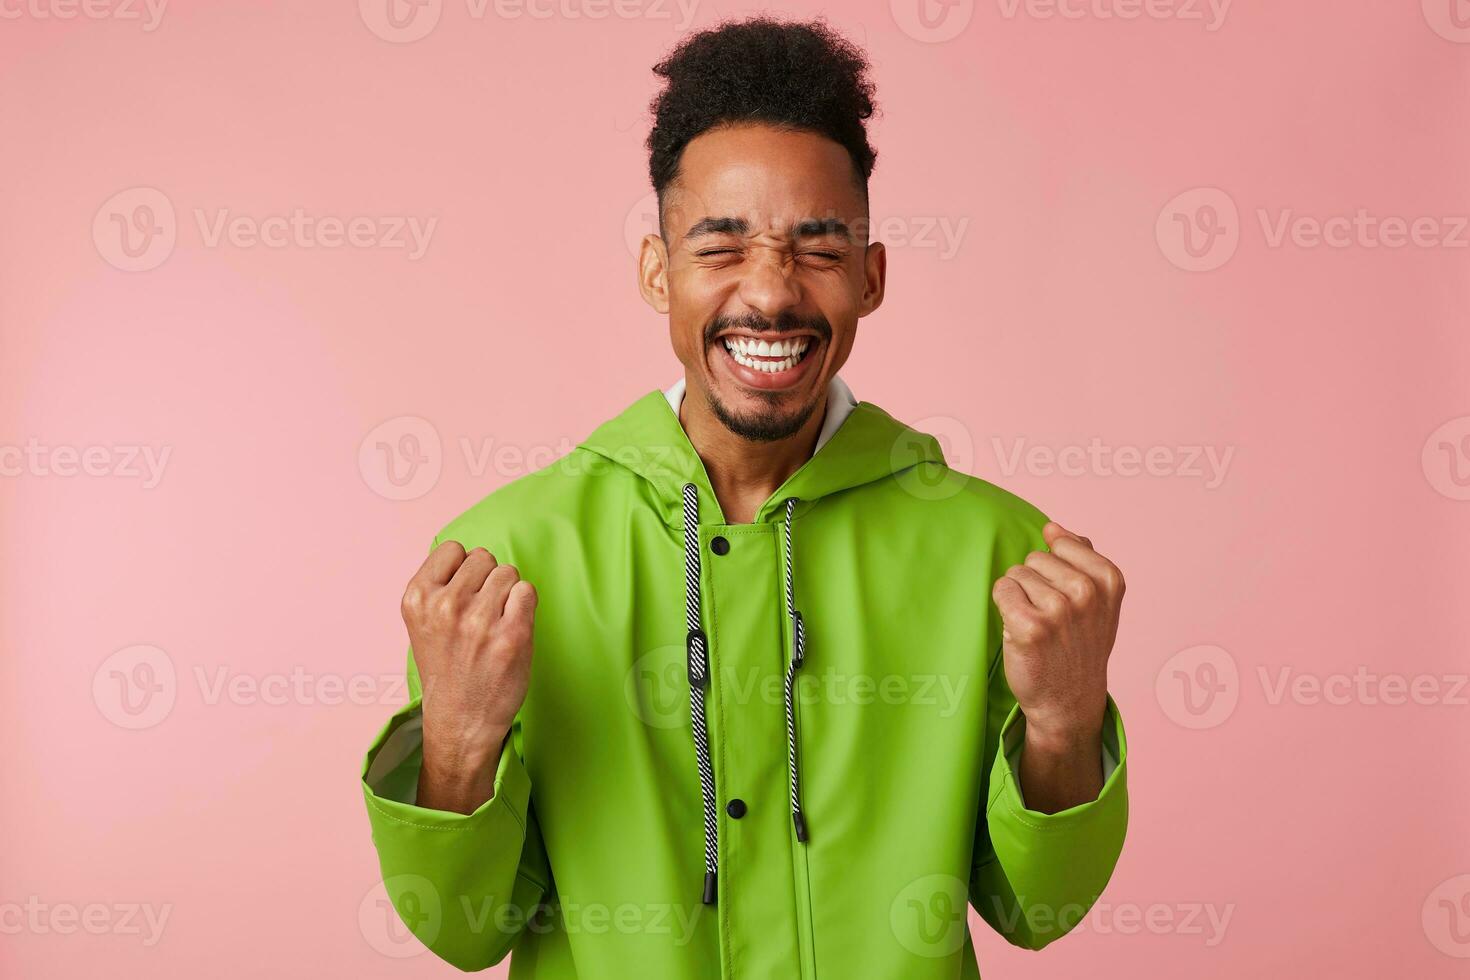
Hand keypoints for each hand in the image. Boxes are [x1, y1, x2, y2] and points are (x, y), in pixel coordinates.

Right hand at [401, 540, 537, 813]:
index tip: (462, 596)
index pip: (452, 548)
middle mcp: (445, 606)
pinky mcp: (512, 635)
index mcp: (417, 599)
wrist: (460, 722)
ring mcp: (479, 621)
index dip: (463, 570)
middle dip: (486, 581)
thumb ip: (438, 586)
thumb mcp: (424, 622)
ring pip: (508, 573)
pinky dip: (524, 607)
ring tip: (494, 625)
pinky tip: (511, 629)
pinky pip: (527, 591)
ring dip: (507, 594)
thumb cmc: (447, 669)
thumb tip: (467, 553)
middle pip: (483, 557)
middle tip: (480, 615)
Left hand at [991, 522, 1123, 809]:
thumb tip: (1056, 528)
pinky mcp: (1030, 627)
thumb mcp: (1099, 602)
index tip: (1068, 598)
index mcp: (1109, 580)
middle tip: (1051, 619)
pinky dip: (1004, 607)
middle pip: (1035, 557)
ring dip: (1020, 598)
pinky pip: (1002, 589)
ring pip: (1016, 574)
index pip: (1061, 542)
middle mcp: (1087, 592)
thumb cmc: (1079, 646)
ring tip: (1038, 627)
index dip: (1055, 569)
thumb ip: (1083, 559)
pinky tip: (1020, 630)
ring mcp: (1059, 610)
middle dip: (1036, 584)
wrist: (1069, 701)